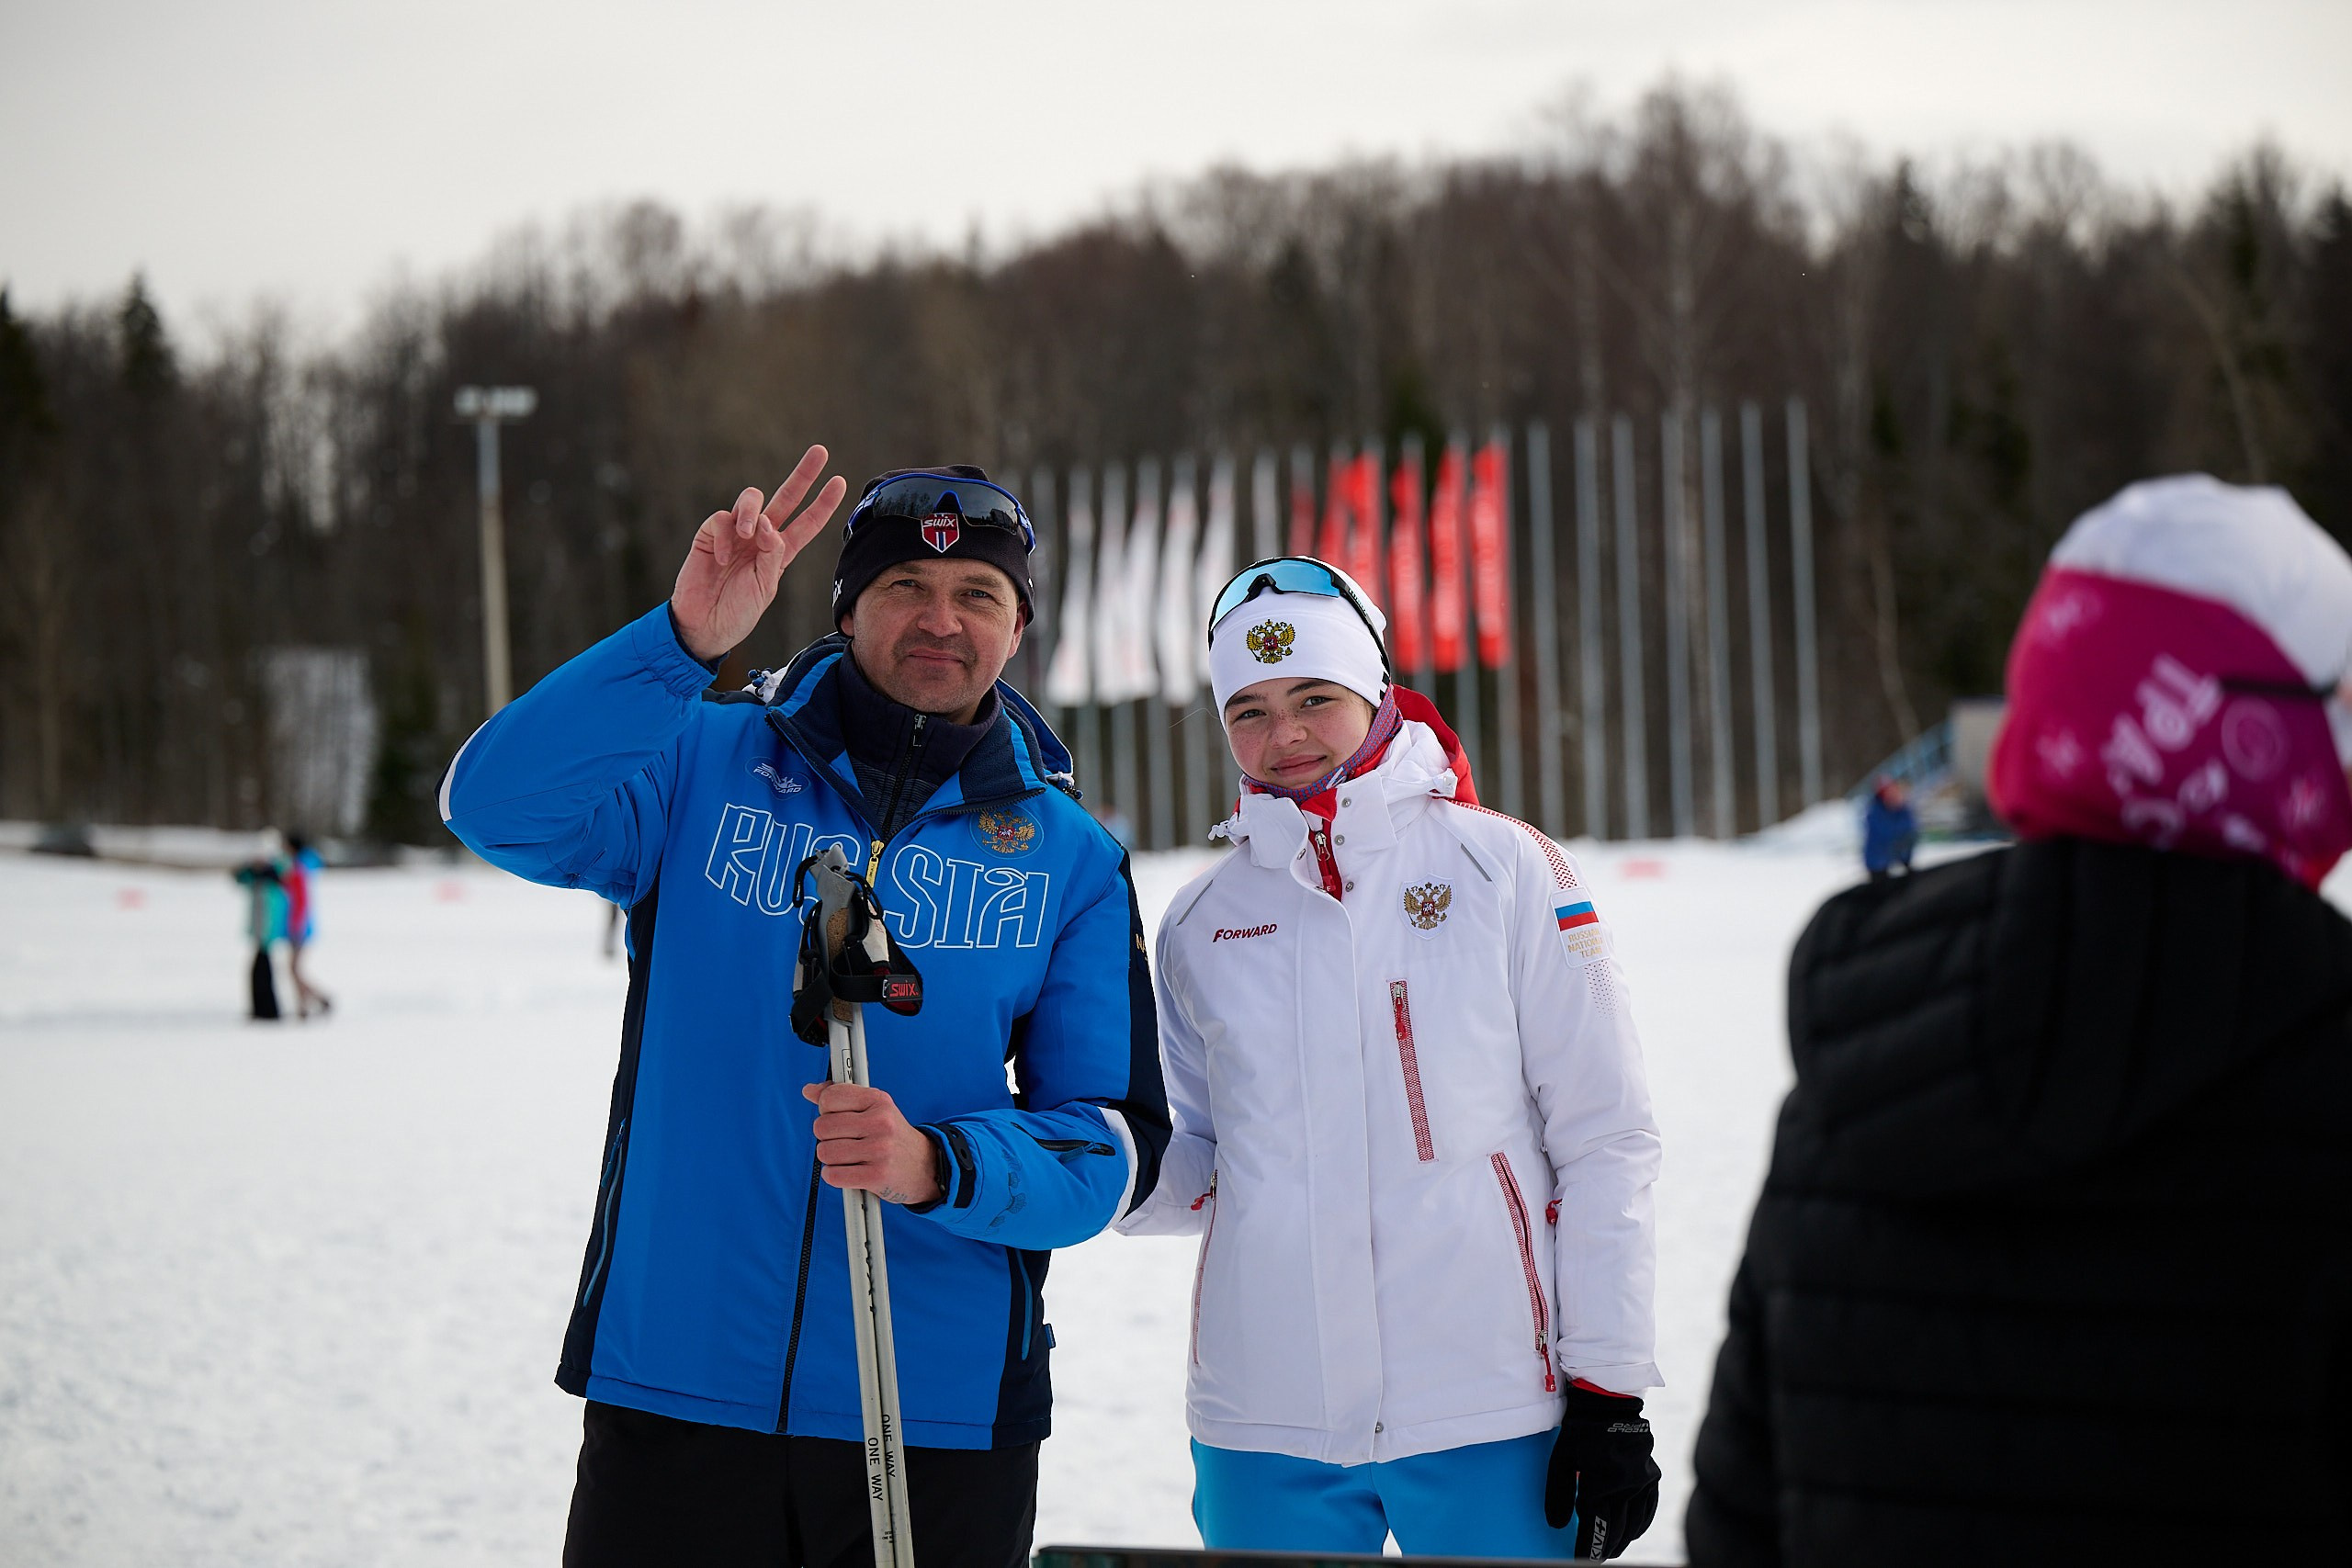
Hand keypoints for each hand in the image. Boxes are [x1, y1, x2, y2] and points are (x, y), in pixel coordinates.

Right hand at [670, 446, 849, 662]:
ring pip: (751, 499)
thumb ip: (771, 556)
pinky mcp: (710, 534)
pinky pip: (722, 519)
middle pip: (785, 498)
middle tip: (820, 451)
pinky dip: (726, 535)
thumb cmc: (737, 612)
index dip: (823, 504)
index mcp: (779, 552)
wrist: (704, 626)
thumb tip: (768, 523)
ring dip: (753, 510)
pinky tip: (724, 558)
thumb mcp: (765, 589)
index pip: (807, 523)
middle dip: (803, 475)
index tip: (840, 482)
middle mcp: (760, 537)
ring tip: (750, 533)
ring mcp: (735, 533)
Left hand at [802, 1082, 942, 1206]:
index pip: (830, 1098)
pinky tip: (847, 1171)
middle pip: (822, 1126)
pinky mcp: (876, 1175)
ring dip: (830, 1158)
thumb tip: (809, 1090)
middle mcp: (881, 1122)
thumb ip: (841, 1097)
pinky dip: (834, 1176)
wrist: (926, 1167)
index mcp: (879, 1100)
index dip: (826, 1110)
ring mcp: (880, 1149)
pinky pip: (833, 1175)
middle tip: (843, 1140)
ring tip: (848, 1157)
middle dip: (826, 1136)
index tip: (837, 1116)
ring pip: (824, 1152)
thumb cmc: (893, 1136)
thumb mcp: (874, 1108)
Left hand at [1545, 1385, 1660, 1558]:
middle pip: (1617, 1531)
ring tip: (1611, 1550)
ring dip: (1623, 1540)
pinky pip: (1648, 1509)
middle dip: (1605, 1548)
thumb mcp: (1561, 1460)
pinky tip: (1632, 1531)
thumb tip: (1557, 1525)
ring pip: (1635, 1524)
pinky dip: (1640, 1525)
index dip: (1588, 1548)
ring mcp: (1642, 1482)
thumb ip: (1559, 1494)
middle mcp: (1626, 1487)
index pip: (1596, 1528)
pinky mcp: (1652, 1476)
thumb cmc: (1580, 1430)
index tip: (1581, 1560)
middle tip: (1595, 1558)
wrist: (1611, 1402)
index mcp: (1601, 1484)